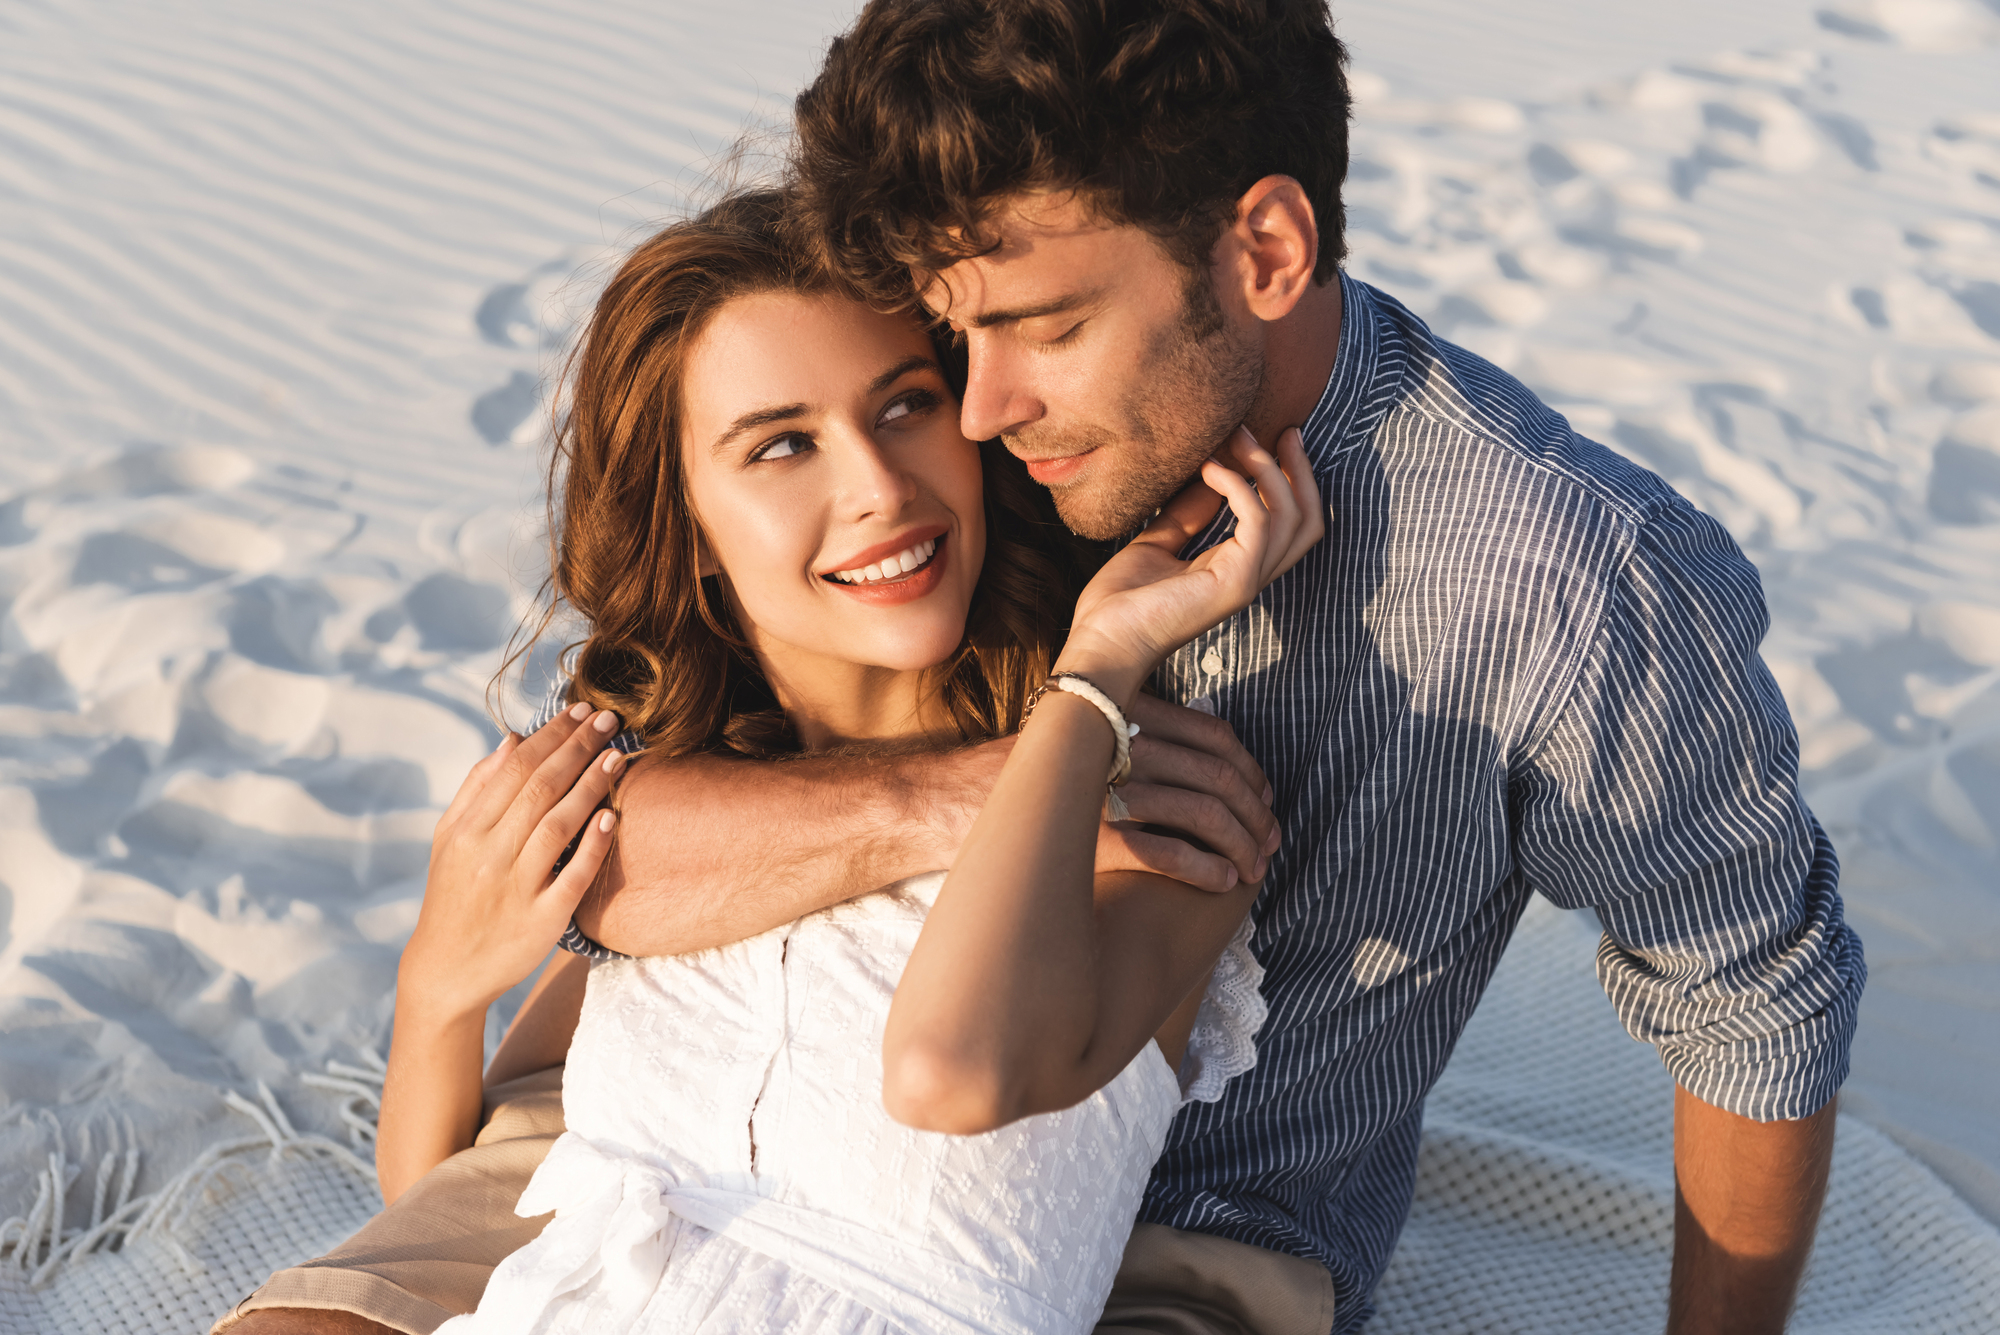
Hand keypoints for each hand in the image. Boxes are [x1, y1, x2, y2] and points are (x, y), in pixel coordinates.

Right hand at [398, 702, 625, 1022]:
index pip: (514, 769)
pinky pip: (572, 877)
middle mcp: (488, 856)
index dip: (550, 735)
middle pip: (539, 789)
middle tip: (609, 718)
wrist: (446, 970)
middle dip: (576, 748)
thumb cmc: (453, 895)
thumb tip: (512, 739)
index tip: (580, 710)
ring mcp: (516, 889)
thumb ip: (477, 788)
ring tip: (618, 755)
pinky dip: (592, 846)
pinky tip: (611, 816)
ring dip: (590, 785)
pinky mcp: (541, 921)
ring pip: (557, 826)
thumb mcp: (449, 840)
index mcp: (466, 831)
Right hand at [925, 713, 1275, 894]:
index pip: (1210, 731)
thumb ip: (1125, 738)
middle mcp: (1115, 738)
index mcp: (1118, 710)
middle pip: (1214, 770)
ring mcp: (1099, 783)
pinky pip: (1160, 847)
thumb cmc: (1010, 779)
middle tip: (1269, 842)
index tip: (1265, 800)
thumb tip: (1187, 757)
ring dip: (1235, 841)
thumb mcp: (1074, 741)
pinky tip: (1217, 881)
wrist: (937, 802)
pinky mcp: (1083, 832)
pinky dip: (1199, 866)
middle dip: (1253, 811)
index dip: (1249, 768)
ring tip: (1248, 868)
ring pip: (1197, 808)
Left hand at [1059, 426, 1323, 702]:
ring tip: (1237, 437)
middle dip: (1300, 472)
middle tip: (1284, 430)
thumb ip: (1187, 512)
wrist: (1100, 643)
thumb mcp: (1157, 542)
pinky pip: (1258, 522)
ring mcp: (1246, 582)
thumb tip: (1210, 471)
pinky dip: (1238, 486)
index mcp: (1236, 570)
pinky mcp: (1234, 584)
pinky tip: (1209, 468)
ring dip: (1268, 470)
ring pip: (1292, 517)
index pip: (1288, 525)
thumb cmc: (1119, 603)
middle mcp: (1250, 577)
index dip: (1290, 481)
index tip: (1273, 439)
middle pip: (1308, 520)